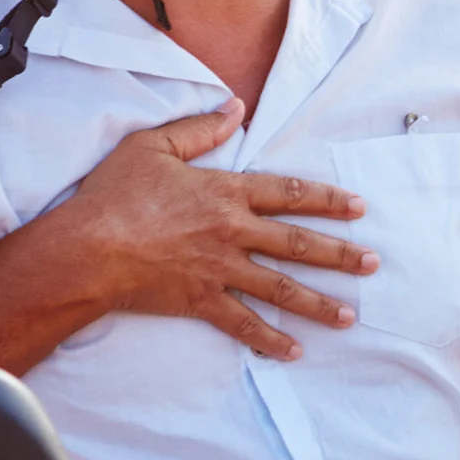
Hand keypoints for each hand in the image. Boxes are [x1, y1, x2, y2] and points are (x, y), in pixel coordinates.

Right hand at [57, 99, 375, 358]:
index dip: (327, 200)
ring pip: (281, 289)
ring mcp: (220, 270)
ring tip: (350, 315)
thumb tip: (234, 108)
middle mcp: (233, 232)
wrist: (87, 248)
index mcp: (226, 193)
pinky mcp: (201, 302)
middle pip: (298, 244)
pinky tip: (295, 352)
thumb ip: (199, 129)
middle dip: (340, 254)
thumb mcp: (153, 147)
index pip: (290, 194)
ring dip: (318, 303)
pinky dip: (270, 340)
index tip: (358, 207)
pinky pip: (243, 325)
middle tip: (372, 263)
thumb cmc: (114, 195)